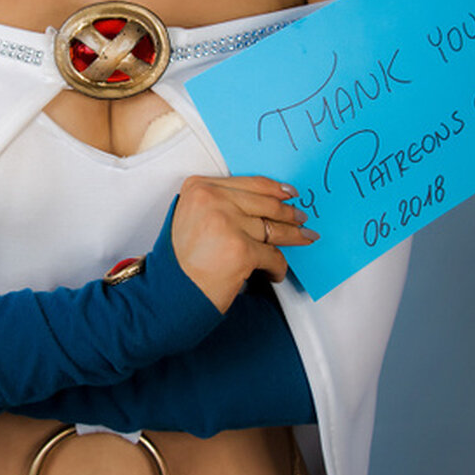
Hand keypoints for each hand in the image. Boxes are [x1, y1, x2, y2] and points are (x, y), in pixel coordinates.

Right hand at [171, 175, 317, 312]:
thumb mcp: (192, 217)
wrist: (171, 292)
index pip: (249, 182)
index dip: (274, 189)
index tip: (288, 193)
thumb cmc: (181, 260)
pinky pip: (273, 256)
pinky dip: (277, 267)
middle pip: (265, 203)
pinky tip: (274, 272)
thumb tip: (263, 203)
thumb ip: (220, 204)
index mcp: (199, 187)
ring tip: (303, 239)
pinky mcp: (240, 250)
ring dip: (292, 237)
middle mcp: (212, 200)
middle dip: (289, 213)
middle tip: (301, 219)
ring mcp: (227, 224)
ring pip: (273, 229)